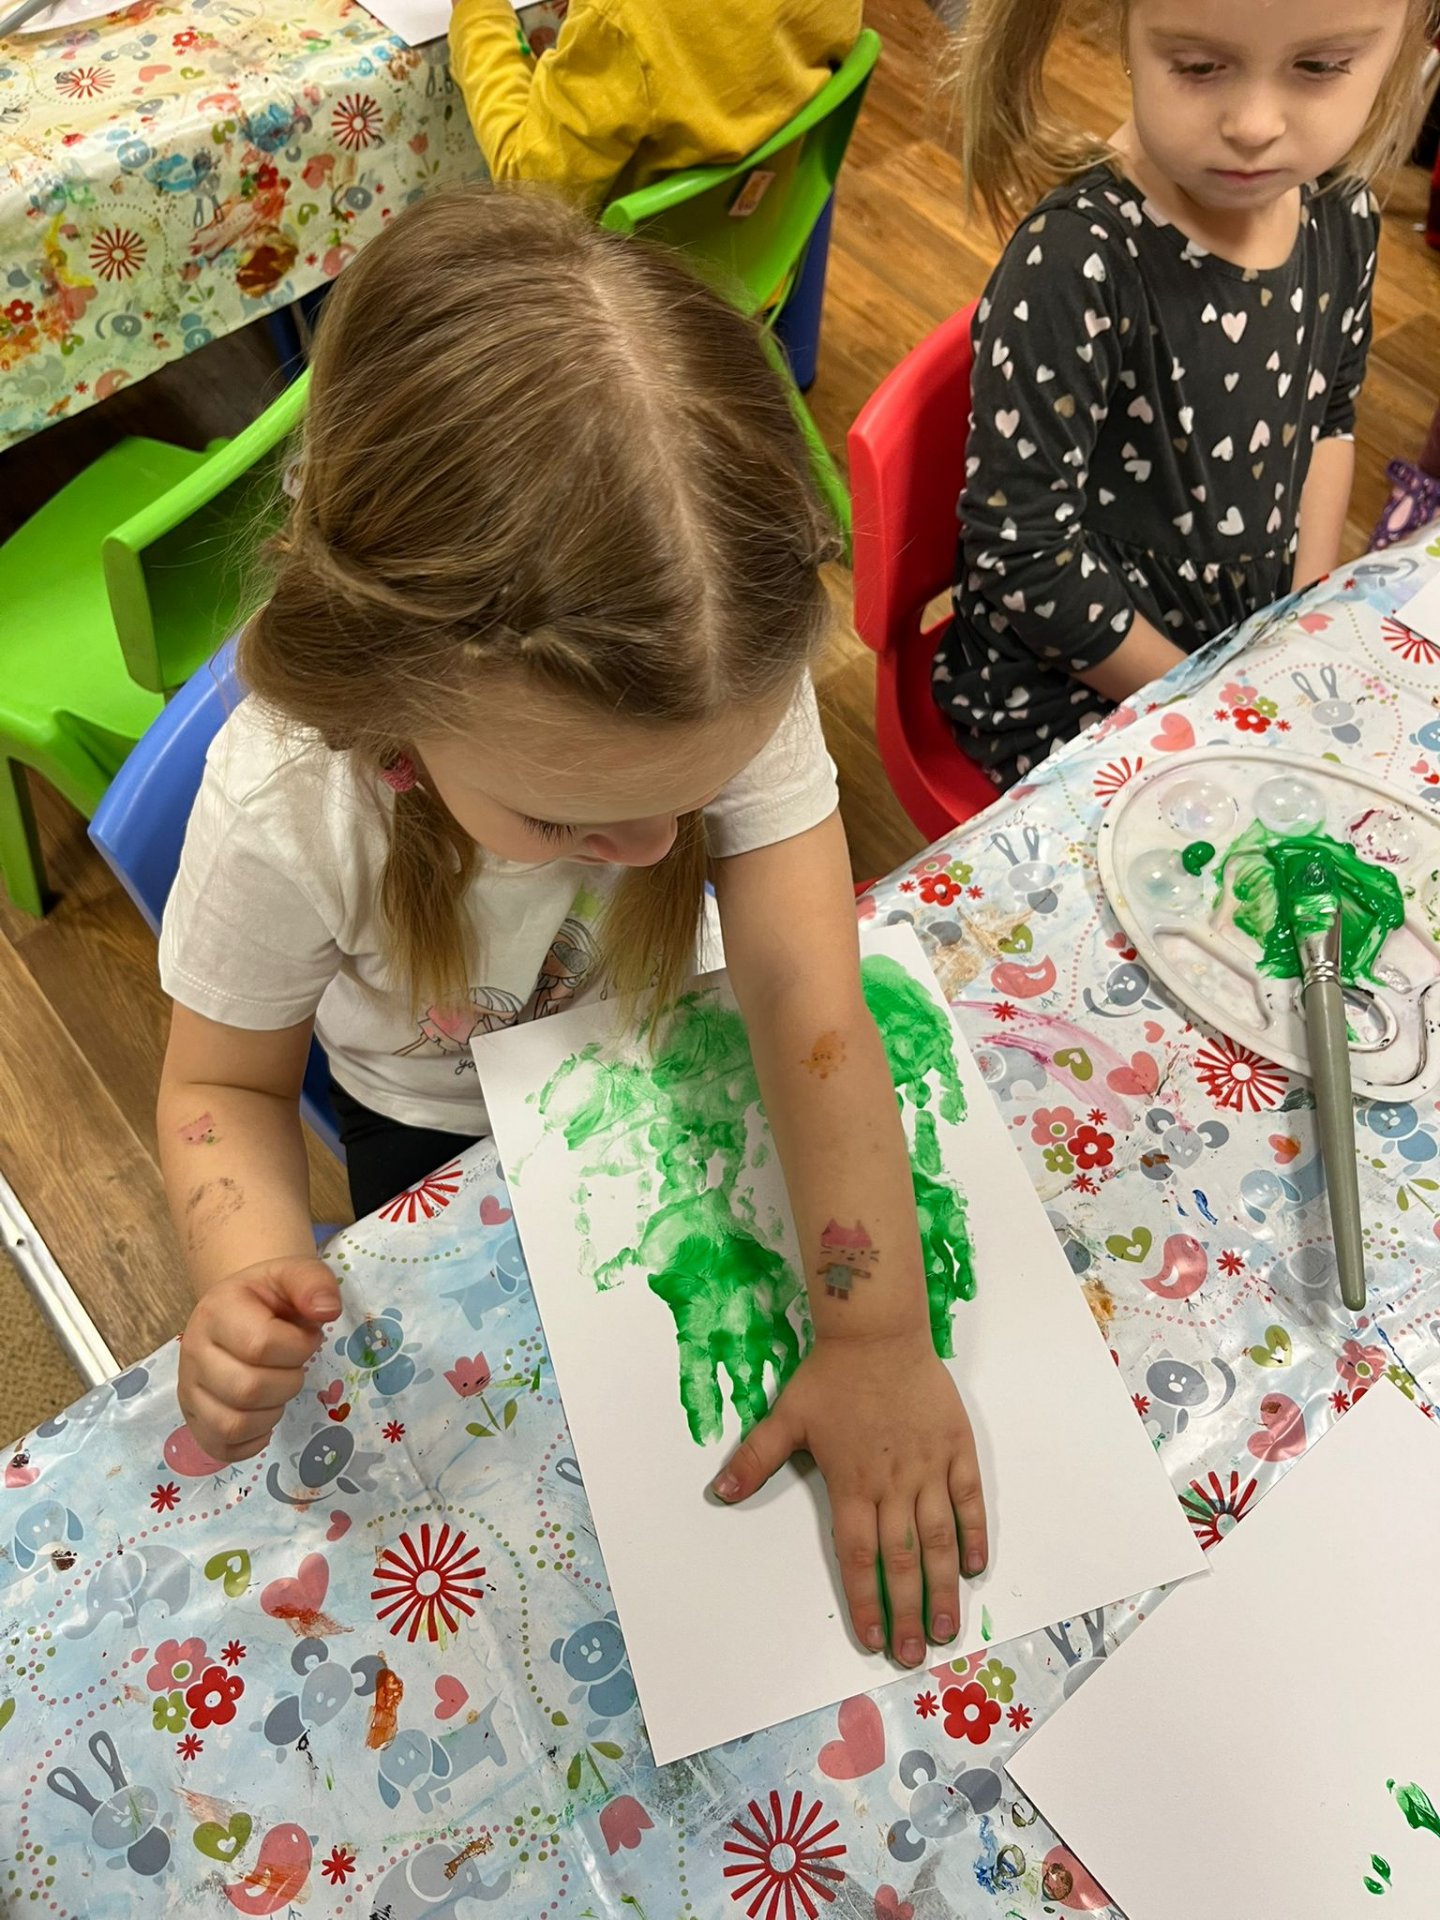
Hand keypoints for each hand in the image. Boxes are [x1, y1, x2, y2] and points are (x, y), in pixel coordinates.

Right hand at [177, 1257, 340, 1462]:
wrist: (239, 1307)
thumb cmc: (270, 1296)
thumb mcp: (293, 1274)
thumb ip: (314, 1283)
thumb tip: (328, 1311)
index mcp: (217, 1310)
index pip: (260, 1345)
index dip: (298, 1347)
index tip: (306, 1338)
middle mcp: (193, 1352)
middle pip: (247, 1390)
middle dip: (288, 1382)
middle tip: (292, 1366)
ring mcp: (188, 1389)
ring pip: (232, 1424)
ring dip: (272, 1413)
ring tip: (278, 1387)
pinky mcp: (192, 1419)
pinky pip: (220, 1447)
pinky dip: (252, 1440)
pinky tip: (264, 1414)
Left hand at [713, 1332, 986, 1665]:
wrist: (878, 1334)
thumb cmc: (831, 1376)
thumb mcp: (786, 1417)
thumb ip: (755, 1459)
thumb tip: (718, 1492)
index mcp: (851, 1484)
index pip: (858, 1556)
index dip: (865, 1601)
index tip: (872, 1639)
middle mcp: (893, 1485)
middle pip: (901, 1561)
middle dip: (907, 1613)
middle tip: (914, 1655)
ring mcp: (929, 1468)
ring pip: (939, 1539)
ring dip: (943, 1587)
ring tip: (947, 1628)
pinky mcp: (957, 1449)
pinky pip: (969, 1500)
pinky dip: (974, 1534)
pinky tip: (974, 1568)